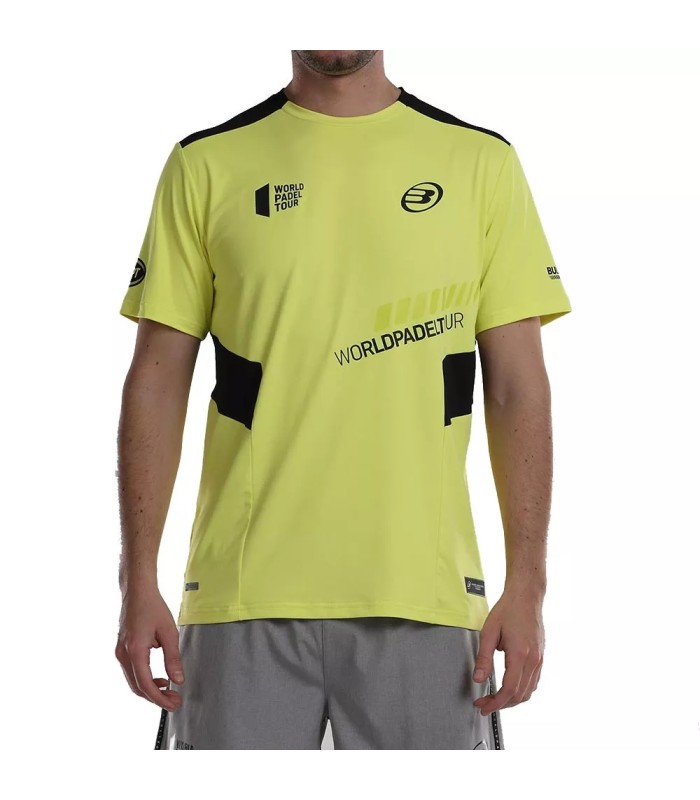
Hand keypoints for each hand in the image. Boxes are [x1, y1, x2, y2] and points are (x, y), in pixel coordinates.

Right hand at [115, 587, 184, 710]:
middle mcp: (123, 654)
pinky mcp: (122, 649)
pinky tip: (159, 679)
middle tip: (174, 701)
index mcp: (135, 651)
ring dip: (150, 690)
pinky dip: (144, 679)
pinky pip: (131, 672)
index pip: (146, 685)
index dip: (160, 699)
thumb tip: (177, 680)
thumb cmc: (152, 607)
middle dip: (156, 698)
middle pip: (137, 687)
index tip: (173, 704)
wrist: (137, 591)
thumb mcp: (169, 632)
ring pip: (133, 681)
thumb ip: (173, 658)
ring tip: (169, 691)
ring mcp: (120, 652)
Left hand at [472, 589, 544, 714]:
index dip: (495, 703)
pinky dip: (521, 691)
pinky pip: (533, 682)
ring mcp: (539, 660)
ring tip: (494, 699)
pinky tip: (509, 688)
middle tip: (484, 705)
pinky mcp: (541, 657)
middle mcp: (533, 660)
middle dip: (501, 705)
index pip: (509, 690)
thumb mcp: (488, 632)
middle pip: (520, 696)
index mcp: (520, 655)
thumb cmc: (507, 610)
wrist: (526, 597)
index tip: (482, 706)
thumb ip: (483, 657)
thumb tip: (478, 679)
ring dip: (511, 700)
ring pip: (528, 692)